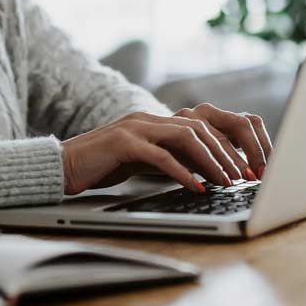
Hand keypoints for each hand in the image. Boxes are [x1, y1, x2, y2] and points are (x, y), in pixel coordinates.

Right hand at [59, 105, 272, 194]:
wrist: (62, 165)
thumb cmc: (102, 167)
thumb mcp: (142, 161)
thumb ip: (169, 160)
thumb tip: (203, 174)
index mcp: (156, 121)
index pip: (202, 126)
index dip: (226, 146)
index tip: (244, 168)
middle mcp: (149, 118)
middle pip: (201, 128)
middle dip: (226, 152)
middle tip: (243, 176)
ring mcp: (136, 127)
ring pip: (186, 137)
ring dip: (211, 160)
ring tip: (226, 181)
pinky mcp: (123, 143)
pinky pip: (161, 156)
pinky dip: (183, 172)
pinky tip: (197, 187)